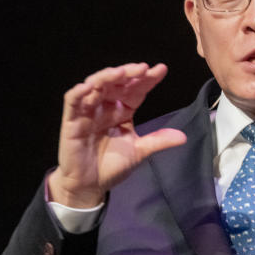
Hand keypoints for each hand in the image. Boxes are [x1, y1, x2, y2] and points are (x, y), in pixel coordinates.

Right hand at [48, 63, 186, 206]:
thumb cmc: (112, 166)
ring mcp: (88, 111)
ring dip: (107, 77)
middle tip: (143, 68)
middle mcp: (106, 106)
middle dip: (129, 73)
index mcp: (123, 111)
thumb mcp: (139, 152)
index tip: (161, 69)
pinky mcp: (71, 120)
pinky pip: (73, 101)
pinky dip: (79, 92)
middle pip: (117, 83)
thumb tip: (183, 136)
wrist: (90, 186)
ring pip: (95, 86)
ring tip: (122, 72)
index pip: (136, 89)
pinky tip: (89, 86)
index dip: (147, 79)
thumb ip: (158, 141)